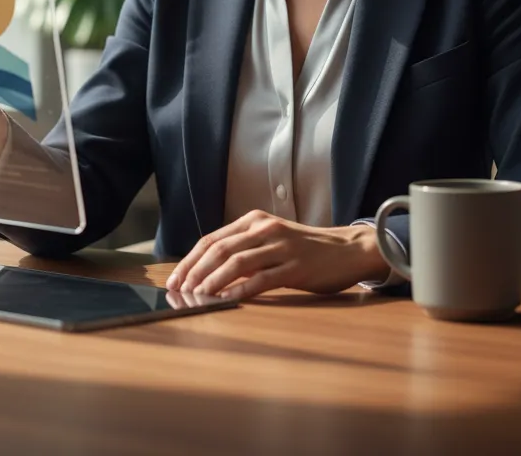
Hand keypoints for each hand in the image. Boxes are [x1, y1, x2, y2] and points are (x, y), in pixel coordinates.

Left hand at [164, 210, 387, 299]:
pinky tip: (227, 301)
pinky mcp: (295, 267)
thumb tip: (207, 272)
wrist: (346, 250)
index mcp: (253, 220)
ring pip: (237, 262)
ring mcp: (280, 246)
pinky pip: (263, 279)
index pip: (212, 239)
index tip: (174, 278)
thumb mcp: (270, 240)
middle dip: (194, 271)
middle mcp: (264, 229)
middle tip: (179, 290)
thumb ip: (243, 250)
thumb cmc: (304, 249)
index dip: (190, 260)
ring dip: (213, 281)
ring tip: (197, 296)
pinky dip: (241, 290)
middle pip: (219, 249)